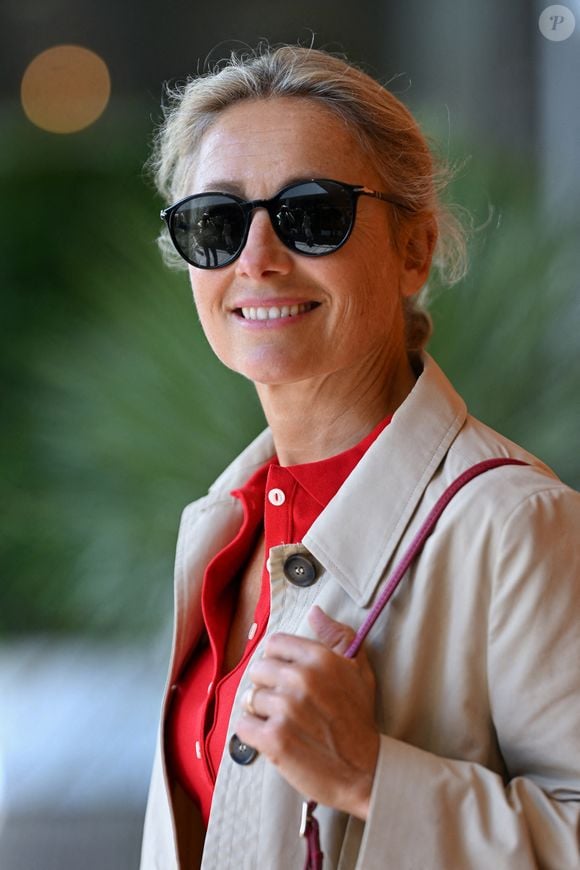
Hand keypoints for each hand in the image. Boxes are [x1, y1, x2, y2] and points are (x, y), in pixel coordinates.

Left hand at [235, 606, 379, 819]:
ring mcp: (286, 709)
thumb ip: (338, 636)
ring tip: (280, 722)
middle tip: (283, 703)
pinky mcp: (274, 739)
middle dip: (266, 685)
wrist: (366, 770)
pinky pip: (242, 725)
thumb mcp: (359, 669)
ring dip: (260, 711)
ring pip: (249, 698)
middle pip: (257, 669)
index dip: (277, 659)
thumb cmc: (360, 719)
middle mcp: (301, 679)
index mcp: (319, 658)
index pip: (274, 643)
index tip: (285, 676)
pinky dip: (251, 732)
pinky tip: (270, 737)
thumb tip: (314, 612)